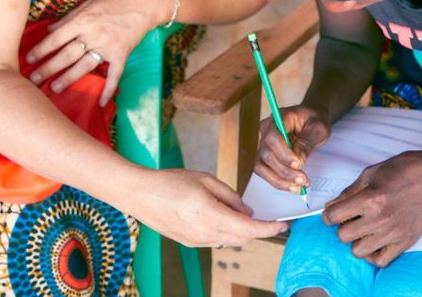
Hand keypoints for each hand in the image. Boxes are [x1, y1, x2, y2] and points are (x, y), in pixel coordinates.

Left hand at [25, 0, 168, 104]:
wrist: (146, 2)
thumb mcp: (90, 2)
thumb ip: (70, 18)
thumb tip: (51, 30)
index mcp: (84, 20)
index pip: (57, 37)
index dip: (42, 49)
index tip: (29, 58)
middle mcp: (94, 34)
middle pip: (67, 54)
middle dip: (49, 67)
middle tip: (33, 79)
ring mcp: (109, 46)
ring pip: (85, 66)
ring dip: (68, 78)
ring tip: (54, 88)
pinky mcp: (122, 54)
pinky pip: (114, 75)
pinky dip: (109, 89)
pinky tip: (102, 102)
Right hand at [129, 169, 287, 247]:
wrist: (140, 194)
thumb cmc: (170, 181)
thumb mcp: (205, 179)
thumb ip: (230, 196)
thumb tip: (247, 210)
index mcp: (210, 215)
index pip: (248, 228)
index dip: (268, 228)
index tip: (281, 225)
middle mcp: (204, 233)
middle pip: (242, 238)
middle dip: (257, 230)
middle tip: (268, 219)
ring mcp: (196, 241)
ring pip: (229, 241)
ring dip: (242, 232)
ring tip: (243, 214)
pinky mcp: (189, 243)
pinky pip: (216, 241)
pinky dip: (227, 233)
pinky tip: (223, 218)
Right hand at [254, 104, 330, 192]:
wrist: (311, 120)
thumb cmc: (314, 120)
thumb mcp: (318, 128)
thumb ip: (307, 142)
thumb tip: (299, 159)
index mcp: (279, 118)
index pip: (273, 137)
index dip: (283, 154)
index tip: (299, 164)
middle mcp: (266, 130)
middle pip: (266, 154)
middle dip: (285, 171)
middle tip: (303, 180)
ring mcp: (264, 144)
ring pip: (262, 166)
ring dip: (280, 180)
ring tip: (299, 187)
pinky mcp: (266, 156)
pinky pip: (266, 172)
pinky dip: (279, 182)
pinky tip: (294, 187)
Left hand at [323, 149, 421, 266]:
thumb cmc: (403, 170)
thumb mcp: (371, 173)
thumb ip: (349, 191)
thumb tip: (331, 206)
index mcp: (370, 198)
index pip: (334, 216)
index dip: (328, 214)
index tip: (331, 213)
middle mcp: (381, 219)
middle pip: (343, 236)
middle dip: (342, 226)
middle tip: (350, 218)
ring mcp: (394, 233)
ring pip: (358, 251)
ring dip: (356, 240)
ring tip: (363, 229)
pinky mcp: (405, 241)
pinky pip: (381, 261)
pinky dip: (373, 254)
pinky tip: (374, 240)